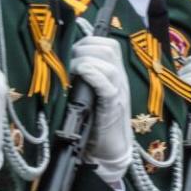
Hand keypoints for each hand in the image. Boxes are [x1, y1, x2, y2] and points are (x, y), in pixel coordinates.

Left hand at [70, 36, 131, 185]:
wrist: (112, 148)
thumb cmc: (99, 122)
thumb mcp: (94, 93)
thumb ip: (89, 77)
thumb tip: (70, 62)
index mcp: (116, 74)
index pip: (109, 44)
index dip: (89, 41)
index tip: (74, 53)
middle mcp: (119, 79)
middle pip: (108, 48)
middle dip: (84, 49)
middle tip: (72, 65)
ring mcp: (118, 92)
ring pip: (108, 63)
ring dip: (86, 62)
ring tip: (75, 73)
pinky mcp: (113, 106)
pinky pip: (107, 84)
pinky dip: (94, 75)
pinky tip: (83, 75)